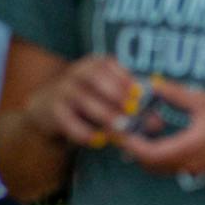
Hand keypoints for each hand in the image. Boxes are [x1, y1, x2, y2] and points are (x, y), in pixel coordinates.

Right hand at [22, 54, 138, 148]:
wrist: (46, 110)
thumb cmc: (87, 101)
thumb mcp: (108, 99)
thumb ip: (132, 108)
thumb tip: (158, 123)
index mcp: (93, 63)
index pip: (109, 65)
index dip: (125, 79)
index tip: (140, 95)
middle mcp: (76, 72)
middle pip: (96, 79)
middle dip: (116, 95)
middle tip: (132, 112)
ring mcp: (62, 90)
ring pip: (84, 100)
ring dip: (104, 115)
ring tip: (120, 128)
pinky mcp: (51, 111)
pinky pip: (69, 122)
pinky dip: (85, 132)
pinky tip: (99, 141)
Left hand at [112, 80, 204, 182]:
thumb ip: (177, 95)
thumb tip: (152, 84)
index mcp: (188, 147)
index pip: (148, 153)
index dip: (130, 144)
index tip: (118, 130)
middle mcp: (187, 163)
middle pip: (150, 164)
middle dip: (133, 149)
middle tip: (124, 129)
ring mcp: (193, 168)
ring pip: (159, 167)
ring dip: (145, 153)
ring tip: (139, 130)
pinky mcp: (198, 168)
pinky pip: (171, 166)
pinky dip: (159, 154)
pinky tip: (161, 135)